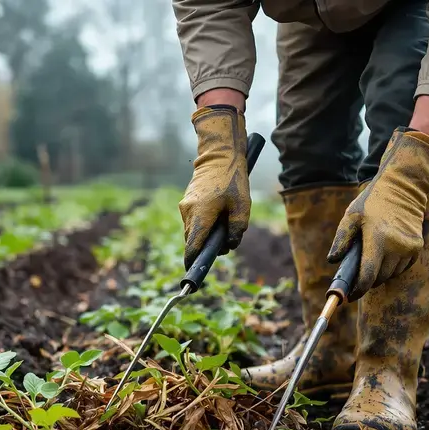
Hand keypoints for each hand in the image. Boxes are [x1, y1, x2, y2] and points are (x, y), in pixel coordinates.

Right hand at [179, 105, 250, 269]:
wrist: (219, 155)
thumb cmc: (232, 179)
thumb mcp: (243, 206)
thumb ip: (237, 229)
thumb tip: (229, 246)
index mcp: (200, 215)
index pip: (192, 246)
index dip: (193, 262)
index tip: (194, 274)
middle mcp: (188, 212)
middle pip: (192, 241)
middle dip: (205, 247)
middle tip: (224, 242)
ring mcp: (185, 206)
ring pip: (192, 231)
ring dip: (205, 235)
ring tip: (223, 225)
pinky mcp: (187, 201)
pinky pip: (193, 221)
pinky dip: (203, 224)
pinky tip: (217, 215)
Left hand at [327, 128, 428, 300]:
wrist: (404, 186)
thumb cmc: (373, 201)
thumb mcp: (351, 216)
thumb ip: (341, 239)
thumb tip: (333, 261)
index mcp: (378, 238)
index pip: (367, 275)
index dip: (357, 290)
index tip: (349, 295)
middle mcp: (396, 245)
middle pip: (379, 278)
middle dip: (366, 281)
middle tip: (356, 277)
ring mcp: (409, 247)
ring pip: (391, 275)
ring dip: (379, 275)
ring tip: (370, 264)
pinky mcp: (417, 247)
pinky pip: (402, 268)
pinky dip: (392, 268)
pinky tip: (384, 257)